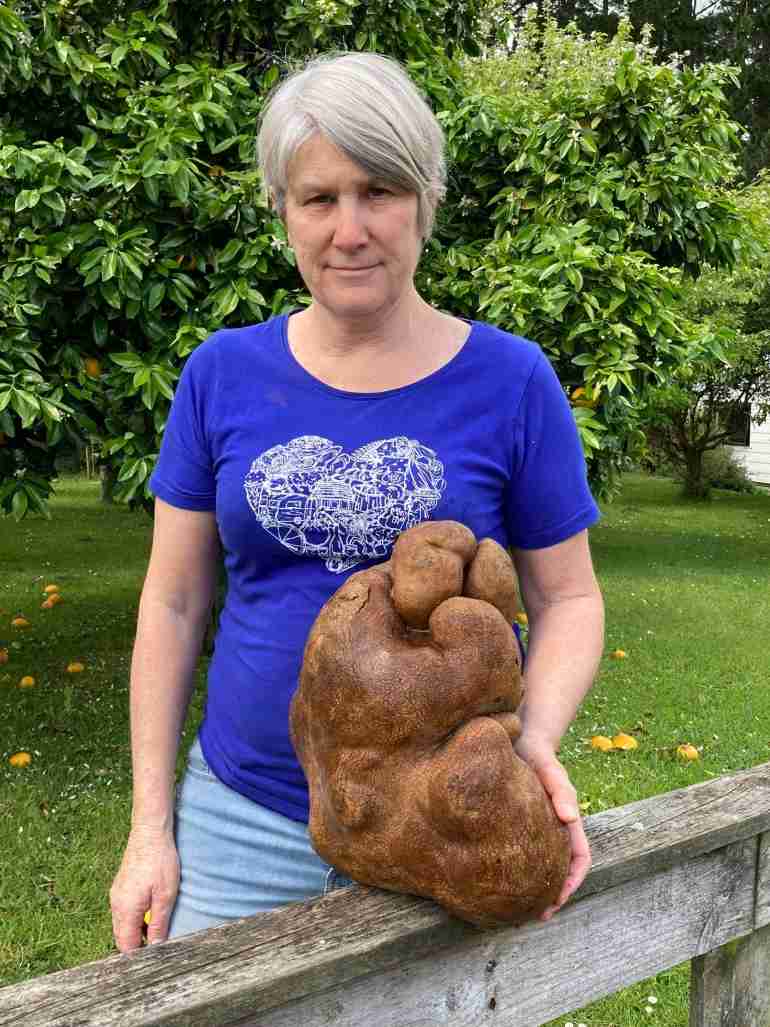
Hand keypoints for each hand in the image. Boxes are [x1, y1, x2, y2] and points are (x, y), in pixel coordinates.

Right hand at [110, 825, 179, 950]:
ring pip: (122, 924)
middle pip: (122, 936)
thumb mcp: (166, 895)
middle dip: (137, 945)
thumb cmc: (160, 861)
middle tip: (157, 948)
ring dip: (137, 930)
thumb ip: (160, 923)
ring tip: (157, 930)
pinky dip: (135, 917)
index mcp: (125, 910)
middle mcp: (116, 904)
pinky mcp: (120, 887)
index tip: (152, 961)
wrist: (150, 831)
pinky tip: (151, 912)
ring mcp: (116, 894)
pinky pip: (124, 911)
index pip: (126, 945)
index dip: (138, 956)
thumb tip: (156, 947)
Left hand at [514, 733, 590, 919]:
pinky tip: (499, 879)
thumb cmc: (536, 753)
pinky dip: (517, 869)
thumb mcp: (549, 768)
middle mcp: (554, 827)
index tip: (557, 900)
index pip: (579, 857)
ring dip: (535, 886)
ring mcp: (535, 826)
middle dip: (553, 894)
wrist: (517, 737)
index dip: (572, 882)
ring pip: (540, 863)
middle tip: (536, 915)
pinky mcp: (515, 822)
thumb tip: (570, 817)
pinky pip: (520, 852)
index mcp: (567, 819)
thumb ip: (561, 789)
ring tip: (517, 907)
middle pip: (560, 868)